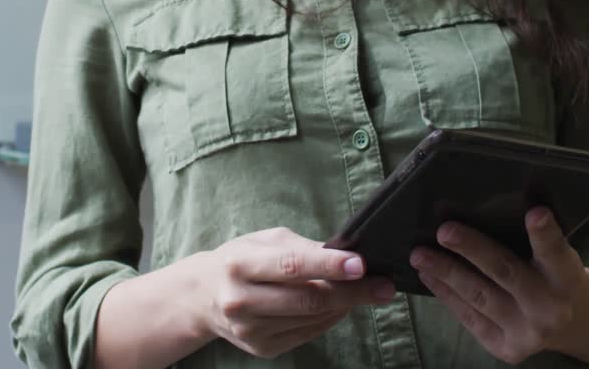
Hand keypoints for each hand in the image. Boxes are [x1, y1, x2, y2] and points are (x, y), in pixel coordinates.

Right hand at [196, 227, 397, 358]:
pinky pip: (308, 333)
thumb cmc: (242, 260)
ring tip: (364, 291)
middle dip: (352, 292)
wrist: (204, 296)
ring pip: (312, 318)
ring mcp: (250, 329)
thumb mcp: (265, 241)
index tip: (361, 265)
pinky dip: (329, 319)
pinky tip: (338, 307)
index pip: (291, 266)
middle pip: (308, 299)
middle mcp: (241, 300)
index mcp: (240, 264)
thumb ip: (303, 248)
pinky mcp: (261, 348)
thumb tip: (347, 256)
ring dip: (345, 305)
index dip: (328, 266)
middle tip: (384, 285)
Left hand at [410, 208, 585, 365]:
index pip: (555, 252)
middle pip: (507, 272)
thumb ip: (529, 238)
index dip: (545, 234)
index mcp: (566, 277)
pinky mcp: (507, 348)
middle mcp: (551, 307)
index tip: (535, 212)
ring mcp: (529, 331)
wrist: (563, 324)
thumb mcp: (551, 257)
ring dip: (446, 273)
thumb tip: (484, 203)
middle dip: (473, 249)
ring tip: (419, 254)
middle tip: (444, 231)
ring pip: (480, 296)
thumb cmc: (547, 275)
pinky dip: (446, 294)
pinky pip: (470, 317)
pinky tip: (428, 276)